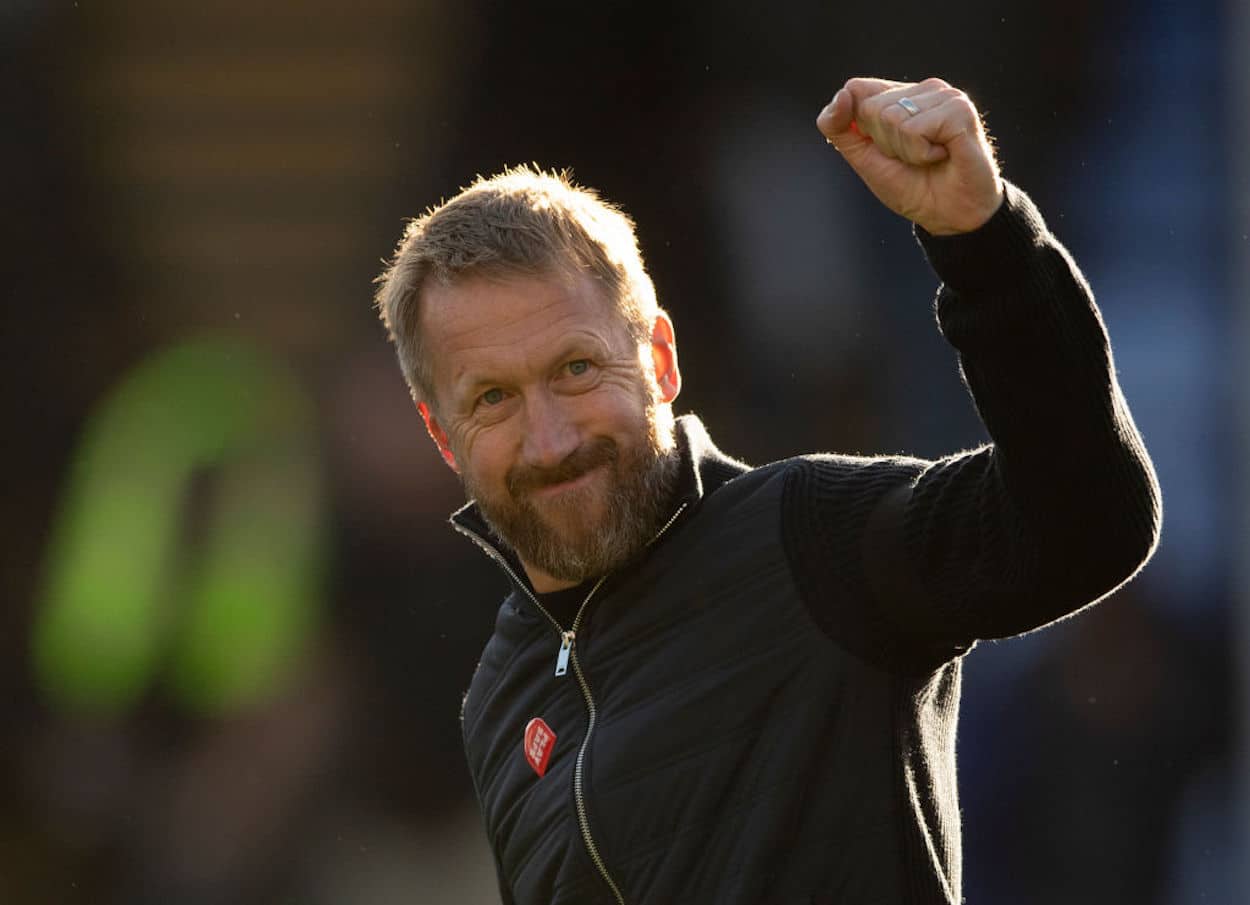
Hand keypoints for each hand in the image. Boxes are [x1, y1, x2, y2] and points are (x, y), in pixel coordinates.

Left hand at [816, 77, 1003, 234]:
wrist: (948, 216)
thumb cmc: (911, 187)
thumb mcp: (864, 157)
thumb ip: (840, 127)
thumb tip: (842, 94)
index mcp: (900, 95)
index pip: (855, 90)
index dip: (857, 127)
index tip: (883, 150)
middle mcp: (923, 89)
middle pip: (870, 108)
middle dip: (884, 144)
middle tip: (912, 158)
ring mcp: (944, 96)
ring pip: (892, 118)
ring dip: (904, 151)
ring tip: (928, 158)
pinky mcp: (959, 109)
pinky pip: (914, 129)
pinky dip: (921, 154)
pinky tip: (942, 156)